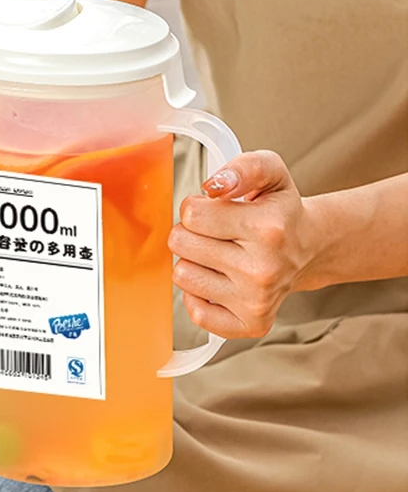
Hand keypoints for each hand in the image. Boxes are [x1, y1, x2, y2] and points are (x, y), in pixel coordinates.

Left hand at [168, 150, 313, 338]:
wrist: (309, 248)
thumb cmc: (281, 212)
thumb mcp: (271, 174)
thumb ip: (243, 167)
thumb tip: (214, 185)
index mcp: (268, 228)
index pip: (192, 214)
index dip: (195, 208)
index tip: (212, 211)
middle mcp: (263, 268)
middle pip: (181, 244)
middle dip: (191, 233)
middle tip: (215, 234)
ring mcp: (256, 300)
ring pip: (182, 276)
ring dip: (193, 263)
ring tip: (219, 256)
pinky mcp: (250, 324)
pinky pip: (196, 314)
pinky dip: (200, 297)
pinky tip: (220, 282)